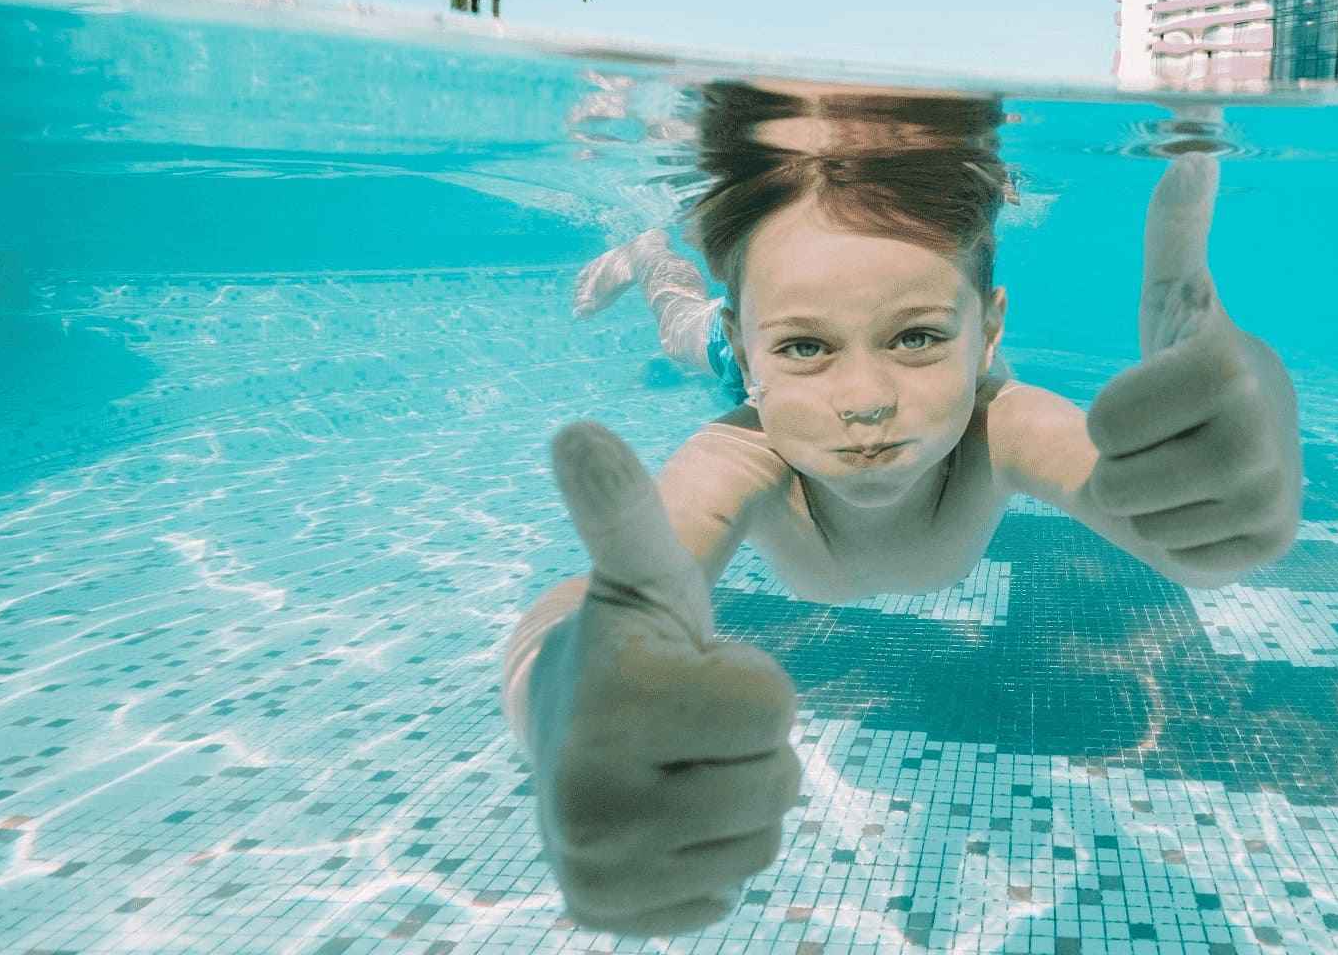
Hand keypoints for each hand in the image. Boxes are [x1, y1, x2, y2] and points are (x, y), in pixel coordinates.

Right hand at [530, 421, 801, 935]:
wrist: (558, 730)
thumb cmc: (633, 640)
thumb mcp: (644, 573)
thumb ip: (627, 508)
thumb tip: (577, 431)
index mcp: (616, 699)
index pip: (776, 710)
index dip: (749, 682)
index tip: (688, 668)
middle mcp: (590, 797)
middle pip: (779, 787)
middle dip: (752, 750)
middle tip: (686, 726)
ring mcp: (593, 868)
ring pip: (762, 849)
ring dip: (738, 806)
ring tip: (676, 768)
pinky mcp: (602, 916)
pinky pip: (723, 898)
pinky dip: (708, 864)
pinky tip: (662, 824)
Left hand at [1079, 153, 1301, 588]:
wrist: (1256, 434)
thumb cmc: (1191, 364)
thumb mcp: (1175, 298)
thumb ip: (1173, 233)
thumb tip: (1192, 160)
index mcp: (1226, 366)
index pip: (1104, 422)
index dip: (1112, 415)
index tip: (1155, 397)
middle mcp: (1260, 436)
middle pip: (1117, 481)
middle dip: (1126, 464)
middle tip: (1169, 438)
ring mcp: (1271, 498)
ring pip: (1142, 523)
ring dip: (1151, 501)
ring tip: (1187, 468)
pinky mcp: (1272, 546)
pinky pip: (1177, 555)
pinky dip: (1181, 536)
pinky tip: (1210, 503)